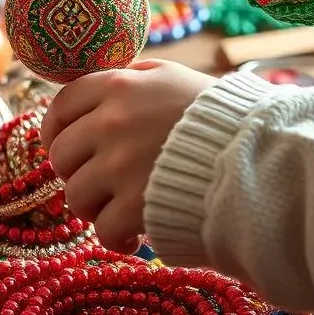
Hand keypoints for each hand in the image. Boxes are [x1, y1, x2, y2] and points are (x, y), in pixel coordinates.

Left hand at [41, 60, 212, 250]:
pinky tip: (133, 235)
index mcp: (117, 86)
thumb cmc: (219, 115)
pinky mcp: (136, 205)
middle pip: (61, 155)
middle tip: (98, 182)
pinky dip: (115, 237)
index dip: (53, 130)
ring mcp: (121, 165)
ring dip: (94, 208)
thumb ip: (132, 78)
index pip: (61, 106)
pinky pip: (102, 230)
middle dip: (75, 172)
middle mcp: (111, 122)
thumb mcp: (172, 76)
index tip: (59, 145)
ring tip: (119, 208)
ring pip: (76, 196)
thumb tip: (102, 83)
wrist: (260, 155)